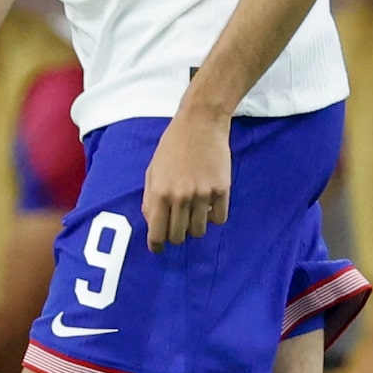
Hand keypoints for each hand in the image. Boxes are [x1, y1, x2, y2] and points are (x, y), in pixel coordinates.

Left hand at [143, 106, 231, 249]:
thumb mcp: (152, 170)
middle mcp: (180, 197)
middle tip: (178, 227)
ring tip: (194, 212)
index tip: (158, 248)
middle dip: (176, 236)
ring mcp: (203, 194)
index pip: (157, 233)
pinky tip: (210, 204)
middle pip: (179, 237)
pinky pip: (219, 218)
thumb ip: (150, 199)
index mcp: (160, 193)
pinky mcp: (222, 189)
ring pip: (200, 231)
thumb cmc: (173, 146)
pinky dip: (214, 216)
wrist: (201, 123)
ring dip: (196, 226)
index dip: (157, 246)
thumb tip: (153, 223)